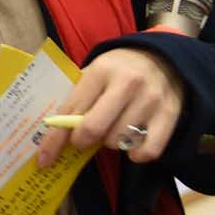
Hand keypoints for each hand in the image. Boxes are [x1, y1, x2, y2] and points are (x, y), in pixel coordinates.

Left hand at [36, 47, 185, 167]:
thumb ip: (77, 97)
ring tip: (113, 129)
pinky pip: (148, 150)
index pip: (71, 110)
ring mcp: (151, 99)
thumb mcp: (95, 72)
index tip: (44, 159)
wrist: (163, 56)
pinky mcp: (170, 115)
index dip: (54, 139)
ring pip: (118, 141)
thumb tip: (52, 133)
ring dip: (110, 143)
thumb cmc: (119, 69)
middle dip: (81, 141)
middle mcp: (127, 83)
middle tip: (83, 139)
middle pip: (94, 129)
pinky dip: (136, 154)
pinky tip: (131, 144)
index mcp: (101, 70)